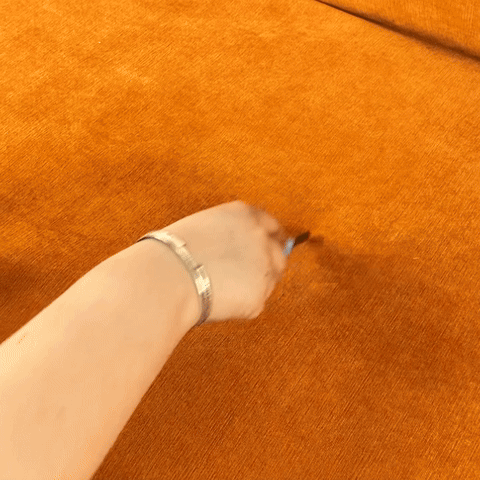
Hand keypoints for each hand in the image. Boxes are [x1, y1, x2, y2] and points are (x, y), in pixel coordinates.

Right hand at [165, 200, 288, 322]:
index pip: (270, 224)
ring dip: (256, 284)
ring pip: (271, 279)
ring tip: (226, 290)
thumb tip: (235, 249)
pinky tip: (221, 302)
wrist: (167, 277)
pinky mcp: (259, 297)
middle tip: (248, 276)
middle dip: (269, 263)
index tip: (271, 245)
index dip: (271, 237)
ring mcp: (263, 267)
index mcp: (244, 215)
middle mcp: (260, 237)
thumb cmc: (172, 251)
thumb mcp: (203, 226)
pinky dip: (242, 305)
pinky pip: (256, 302)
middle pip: (279, 253)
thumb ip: (228, 233)